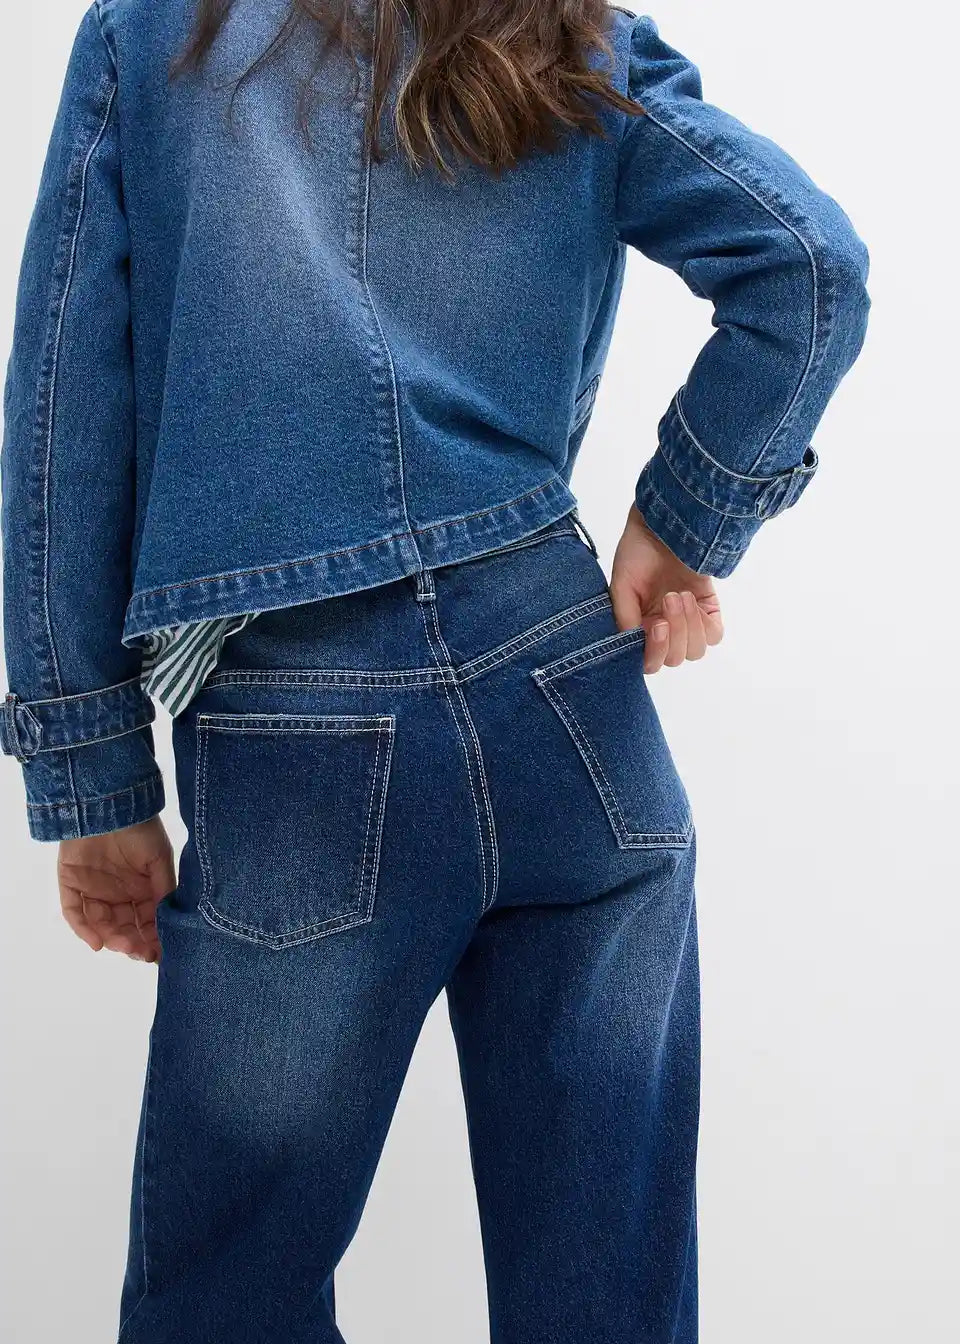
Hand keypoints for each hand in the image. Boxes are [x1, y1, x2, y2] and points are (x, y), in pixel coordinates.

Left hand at [58, 817, 175, 962]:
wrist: (110, 804)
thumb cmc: (140, 830)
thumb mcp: (160, 861)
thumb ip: (163, 892)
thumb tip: (168, 925)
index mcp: (141, 889)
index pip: (146, 922)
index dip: (152, 939)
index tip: (156, 954)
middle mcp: (118, 893)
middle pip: (123, 927)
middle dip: (132, 942)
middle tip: (138, 951)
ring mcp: (93, 889)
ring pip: (100, 923)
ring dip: (111, 938)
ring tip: (120, 944)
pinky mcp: (71, 883)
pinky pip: (74, 911)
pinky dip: (82, 929)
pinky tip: (96, 942)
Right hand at [610, 505, 723, 672]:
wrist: (664, 524)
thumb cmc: (637, 552)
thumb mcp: (621, 585)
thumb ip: (624, 618)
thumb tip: (634, 645)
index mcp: (639, 629)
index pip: (649, 662)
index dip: (654, 652)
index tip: (657, 625)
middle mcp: (663, 630)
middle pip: (674, 659)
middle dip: (674, 634)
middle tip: (668, 598)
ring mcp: (687, 622)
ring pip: (694, 651)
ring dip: (688, 626)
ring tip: (679, 595)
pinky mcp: (708, 610)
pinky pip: (713, 635)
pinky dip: (704, 623)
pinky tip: (693, 599)